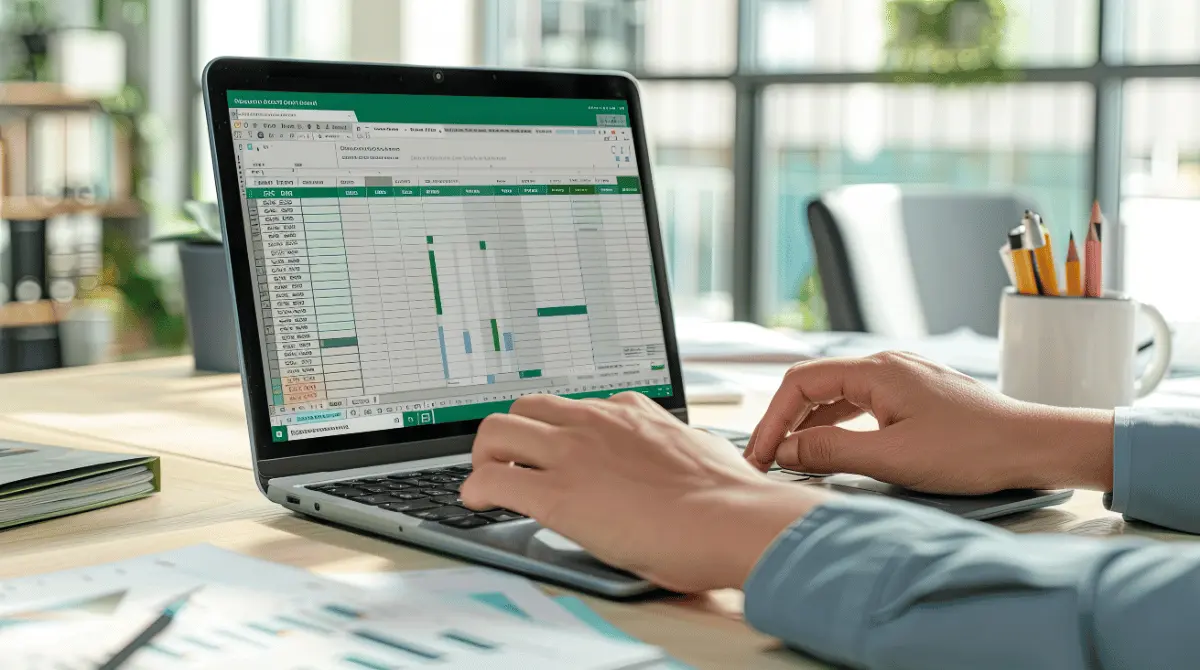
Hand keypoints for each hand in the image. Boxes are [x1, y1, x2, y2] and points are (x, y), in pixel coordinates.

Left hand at [460, 392, 829, 592]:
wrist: (731, 517)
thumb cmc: (728, 495)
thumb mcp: (697, 447)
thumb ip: (672, 442)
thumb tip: (679, 450)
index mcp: (628, 412)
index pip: (573, 405)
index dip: (553, 427)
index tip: (548, 445)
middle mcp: (594, 423)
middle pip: (523, 406)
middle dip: (508, 432)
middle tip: (506, 460)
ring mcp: (572, 455)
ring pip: (497, 432)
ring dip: (484, 455)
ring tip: (486, 479)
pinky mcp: (556, 495)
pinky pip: (494, 480)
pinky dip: (476, 489)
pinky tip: (477, 502)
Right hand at [745, 351, 1114, 493]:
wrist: (1034, 446)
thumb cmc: (973, 450)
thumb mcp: (892, 458)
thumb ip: (831, 451)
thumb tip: (785, 451)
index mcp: (877, 370)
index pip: (800, 384)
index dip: (772, 420)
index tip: (759, 457)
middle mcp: (886, 365)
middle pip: (814, 386)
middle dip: (785, 423)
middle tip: (767, 462)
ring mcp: (902, 378)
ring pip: (837, 396)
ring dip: (810, 426)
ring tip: (792, 460)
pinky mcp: (915, 396)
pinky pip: (860, 404)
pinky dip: (837, 426)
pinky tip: (832, 449)